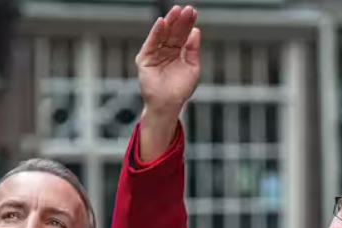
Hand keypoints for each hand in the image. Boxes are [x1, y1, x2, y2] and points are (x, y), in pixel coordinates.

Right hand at [135, 5, 200, 158]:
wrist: (168, 104)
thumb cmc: (180, 89)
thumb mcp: (192, 67)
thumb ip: (193, 49)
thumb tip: (196, 31)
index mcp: (177, 53)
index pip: (183, 35)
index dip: (188, 24)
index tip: (193, 12)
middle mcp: (165, 51)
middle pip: (173, 32)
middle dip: (180, 21)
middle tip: (187, 9)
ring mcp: (155, 54)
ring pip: (163, 35)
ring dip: (169, 23)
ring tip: (176, 11)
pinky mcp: (145, 59)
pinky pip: (151, 43)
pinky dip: (156, 33)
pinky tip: (162, 23)